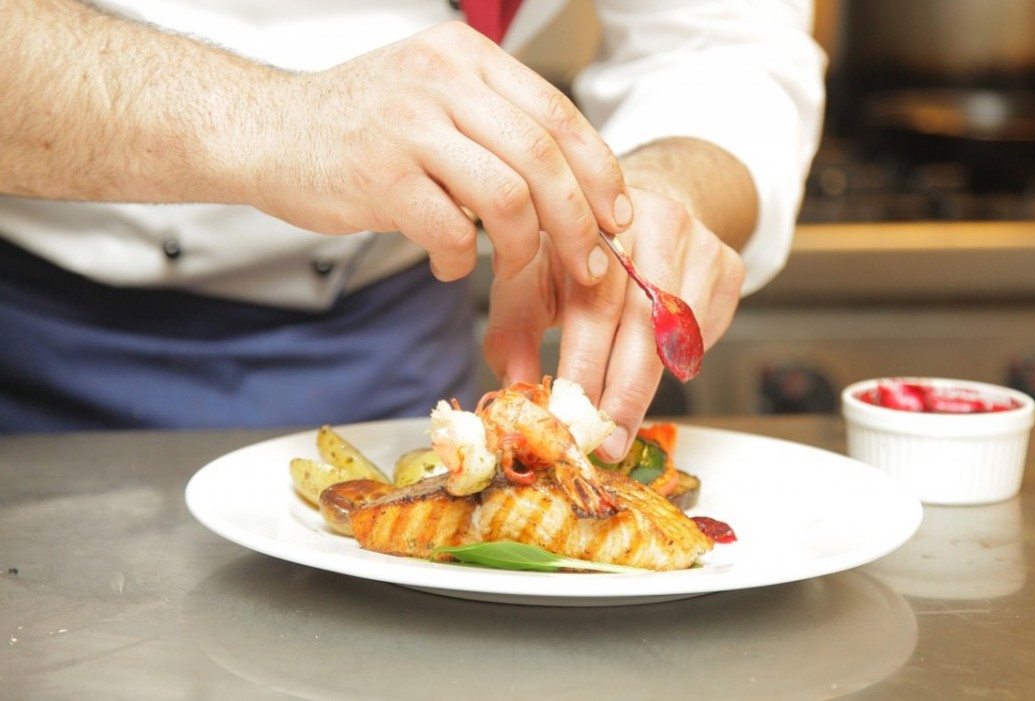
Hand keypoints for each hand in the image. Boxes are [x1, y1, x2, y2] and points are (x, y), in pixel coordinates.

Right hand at [249, 22, 629, 286]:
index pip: (558, 114)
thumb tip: (578, 190)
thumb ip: (497, 125)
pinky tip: (451, 265)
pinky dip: (462, 261)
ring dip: (525, 248)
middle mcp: (441, 81)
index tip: (616, 217)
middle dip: (579, 221)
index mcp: (466, 57)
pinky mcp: (379, 177)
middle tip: (590, 264)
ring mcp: (408, 126)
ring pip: (508, 196)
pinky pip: (451, 231)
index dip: (600, 172)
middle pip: (543, 157)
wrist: (266, 131)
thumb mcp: (434, 95)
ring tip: (513, 270)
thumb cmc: (361, 125)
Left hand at [483, 188, 744, 460]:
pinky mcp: (727, 264)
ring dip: (650, 387)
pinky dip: (679, 362)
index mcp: (590, 222)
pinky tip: (652, 370)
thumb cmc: (575, 254)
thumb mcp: (531, 278)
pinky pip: (706, 330)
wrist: (636, 210)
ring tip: (622, 424)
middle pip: (645, 320)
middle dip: (623, 391)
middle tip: (607, 441)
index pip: (594, 302)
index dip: (585, 365)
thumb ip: (514, 330)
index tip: (571, 416)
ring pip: (680, 332)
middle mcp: (650, 222)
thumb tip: (515, 388)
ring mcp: (697, 241)